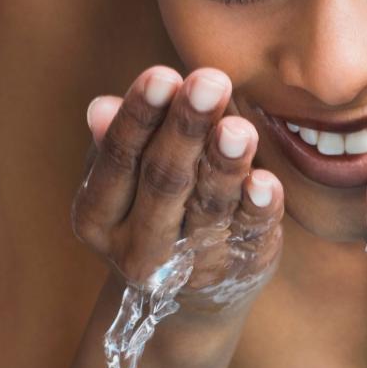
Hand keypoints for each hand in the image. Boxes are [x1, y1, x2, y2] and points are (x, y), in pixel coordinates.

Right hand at [71, 66, 284, 318]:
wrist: (188, 294)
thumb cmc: (153, 203)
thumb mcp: (127, 175)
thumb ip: (121, 140)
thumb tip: (102, 106)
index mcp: (98, 216)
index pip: (118, 159)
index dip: (140, 116)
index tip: (163, 73)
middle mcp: (139, 248)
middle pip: (164, 182)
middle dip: (186, 129)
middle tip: (209, 82)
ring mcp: (191, 265)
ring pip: (208, 209)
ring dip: (225, 165)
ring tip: (239, 128)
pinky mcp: (240, 267)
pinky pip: (251, 235)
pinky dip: (259, 208)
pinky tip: (267, 182)